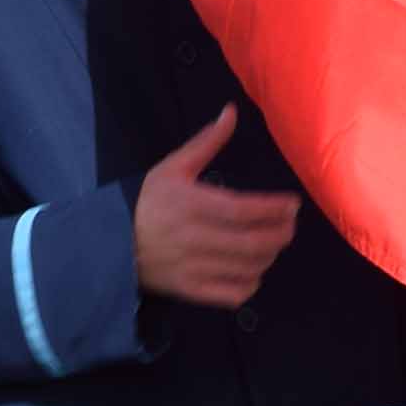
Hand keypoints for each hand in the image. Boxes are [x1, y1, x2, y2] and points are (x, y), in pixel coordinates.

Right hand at [132, 105, 299, 308]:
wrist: (112, 240)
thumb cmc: (149, 200)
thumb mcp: (173, 166)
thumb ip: (207, 141)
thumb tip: (231, 111)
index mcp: (192, 205)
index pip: (243, 210)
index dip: (274, 208)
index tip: (293, 203)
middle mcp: (195, 238)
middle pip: (252, 243)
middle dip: (280, 234)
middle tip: (290, 224)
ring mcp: (193, 268)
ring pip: (246, 269)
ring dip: (269, 256)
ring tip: (273, 242)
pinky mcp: (190, 290)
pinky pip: (231, 294)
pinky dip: (250, 283)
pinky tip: (253, 269)